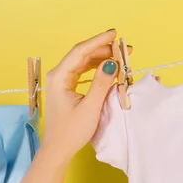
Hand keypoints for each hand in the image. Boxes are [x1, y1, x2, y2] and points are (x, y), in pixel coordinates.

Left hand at [41, 29, 130, 162]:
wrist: (58, 149)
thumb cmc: (71, 131)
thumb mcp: (90, 107)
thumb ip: (101, 83)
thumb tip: (112, 63)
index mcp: (59, 77)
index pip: (80, 52)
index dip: (98, 41)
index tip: (114, 34)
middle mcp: (58, 75)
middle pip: (82, 55)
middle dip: (103, 50)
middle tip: (124, 49)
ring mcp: (61, 81)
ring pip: (83, 62)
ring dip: (101, 59)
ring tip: (121, 58)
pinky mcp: (66, 88)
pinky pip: (83, 72)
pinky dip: (96, 69)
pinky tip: (109, 69)